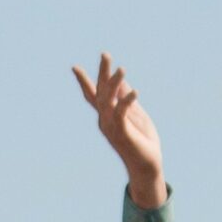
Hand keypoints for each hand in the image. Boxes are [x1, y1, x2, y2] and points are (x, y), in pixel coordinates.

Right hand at [72, 54, 165, 206]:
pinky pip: (121, 113)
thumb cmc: (142, 142)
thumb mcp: (136, 115)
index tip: (74, 68)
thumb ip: (127, 99)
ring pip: (108, 100)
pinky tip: (136, 91)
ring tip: (122, 68)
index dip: (84, 82)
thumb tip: (123, 81)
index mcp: (107, 116)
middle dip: (103, 73)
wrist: (147, 167)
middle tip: (105, 54)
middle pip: (100, 93)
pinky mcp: (122, 133)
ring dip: (114, 83)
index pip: (93, 96)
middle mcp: (105, 120)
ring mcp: (112, 127)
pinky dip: (127, 101)